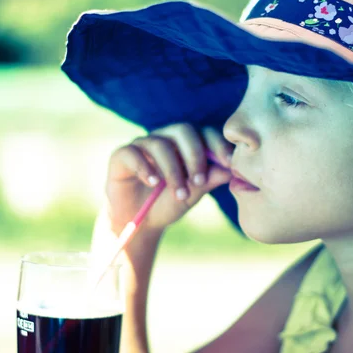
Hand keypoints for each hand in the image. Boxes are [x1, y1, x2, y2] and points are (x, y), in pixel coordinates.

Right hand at [105, 123, 232, 235]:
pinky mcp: (121, 155)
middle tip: (199, 181)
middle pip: (183, 130)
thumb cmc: (168, 203)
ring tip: (179, 194)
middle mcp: (164, 138)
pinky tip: (152, 183)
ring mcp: (142, 144)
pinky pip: (133, 152)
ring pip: (159, 144)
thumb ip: (210, 179)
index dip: (218, 144)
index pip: (204, 132)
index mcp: (185, 143)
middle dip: (195, 155)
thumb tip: (231, 169)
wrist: (140, 223)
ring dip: (173, 170)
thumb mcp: (193, 194)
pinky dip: (145, 167)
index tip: (229, 163)